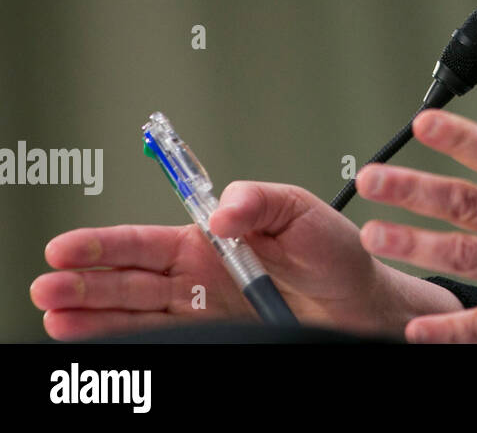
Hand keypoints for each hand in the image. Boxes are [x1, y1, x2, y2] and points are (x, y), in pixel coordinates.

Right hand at [31, 181, 463, 339]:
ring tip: (56, 315)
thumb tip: (224, 208)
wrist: (363, 303)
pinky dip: (126, 338)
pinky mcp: (216, 334)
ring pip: (135, 311)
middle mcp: (199, 274)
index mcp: (213, 235)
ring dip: (93, 314)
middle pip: (128, 278)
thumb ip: (261, 201)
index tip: (69, 247)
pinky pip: (163, 335)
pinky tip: (96, 339)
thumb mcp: (304, 210)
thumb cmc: (336, 252)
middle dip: (85, 281)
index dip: (105, 243)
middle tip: (49, 285)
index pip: (146, 239)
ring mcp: (203, 308)